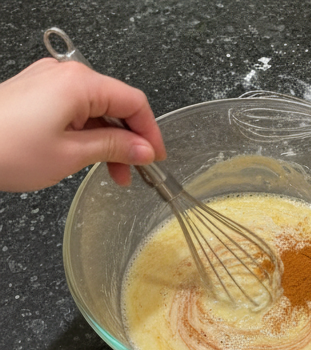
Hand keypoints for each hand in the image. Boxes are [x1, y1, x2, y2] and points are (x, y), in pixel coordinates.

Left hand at [0, 58, 165, 190]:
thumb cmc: (7, 148)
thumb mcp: (73, 154)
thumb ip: (115, 147)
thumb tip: (143, 149)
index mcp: (78, 83)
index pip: (134, 101)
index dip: (151, 132)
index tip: (156, 158)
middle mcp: (64, 75)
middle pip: (116, 103)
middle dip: (130, 138)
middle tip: (135, 171)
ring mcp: (48, 82)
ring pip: (97, 108)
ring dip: (110, 139)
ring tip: (113, 172)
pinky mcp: (37, 94)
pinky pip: (76, 109)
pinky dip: (89, 132)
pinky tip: (90, 156)